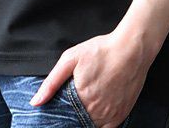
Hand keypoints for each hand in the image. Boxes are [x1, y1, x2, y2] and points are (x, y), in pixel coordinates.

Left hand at [29, 30, 153, 127]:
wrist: (132, 48)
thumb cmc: (102, 50)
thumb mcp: (71, 58)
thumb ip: (52, 82)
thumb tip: (36, 102)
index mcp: (81, 99)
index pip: (65, 120)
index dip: (61, 117)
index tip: (60, 113)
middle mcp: (96, 111)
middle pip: (78, 123)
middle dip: (74, 117)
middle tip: (77, 104)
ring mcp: (110, 115)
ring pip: (92, 126)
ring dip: (86, 120)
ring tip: (87, 106)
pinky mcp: (121, 114)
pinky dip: (100, 123)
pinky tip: (98, 112)